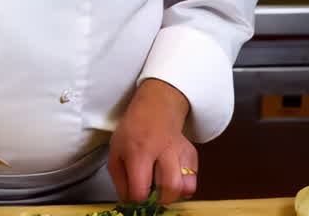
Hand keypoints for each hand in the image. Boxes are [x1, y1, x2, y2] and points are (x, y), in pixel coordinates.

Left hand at [108, 78, 197, 204]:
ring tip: (163, 190)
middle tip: (152, 196)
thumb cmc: (132, 131)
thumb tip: (128, 201)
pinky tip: (171, 179)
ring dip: (174, 195)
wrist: (156, 108)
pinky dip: (184, 186)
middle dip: (160, 200)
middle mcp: (162, 151)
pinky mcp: (192, 154)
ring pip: (186, 186)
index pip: (140, 188)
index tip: (134, 195)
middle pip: (170, 188)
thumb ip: (119, 179)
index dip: (136, 198)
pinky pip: (193, 180)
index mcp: (138, 151)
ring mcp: (180, 152)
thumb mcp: (115, 151)